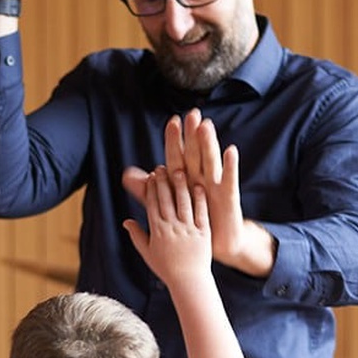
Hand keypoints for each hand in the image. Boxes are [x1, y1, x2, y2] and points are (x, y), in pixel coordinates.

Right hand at [122, 166, 211, 288]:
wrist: (189, 282)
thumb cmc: (167, 269)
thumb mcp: (148, 253)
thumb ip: (137, 235)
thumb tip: (126, 221)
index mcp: (157, 231)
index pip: (152, 205)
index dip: (151, 189)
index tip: (151, 175)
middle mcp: (172, 228)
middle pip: (166, 200)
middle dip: (162, 182)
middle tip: (162, 167)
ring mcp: (188, 229)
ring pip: (183, 203)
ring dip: (180, 185)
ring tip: (178, 171)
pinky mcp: (203, 232)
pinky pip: (201, 213)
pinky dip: (199, 199)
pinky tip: (198, 186)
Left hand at [124, 110, 274, 275]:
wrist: (216, 243)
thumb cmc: (192, 221)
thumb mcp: (167, 204)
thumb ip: (148, 190)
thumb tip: (126, 176)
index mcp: (185, 180)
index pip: (178, 156)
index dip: (175, 141)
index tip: (172, 121)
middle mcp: (201, 178)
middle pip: (195, 153)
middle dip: (193, 134)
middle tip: (193, 113)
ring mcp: (216, 187)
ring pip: (210, 162)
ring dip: (208, 144)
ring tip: (206, 126)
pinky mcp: (229, 198)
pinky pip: (229, 181)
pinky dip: (230, 166)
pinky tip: (230, 151)